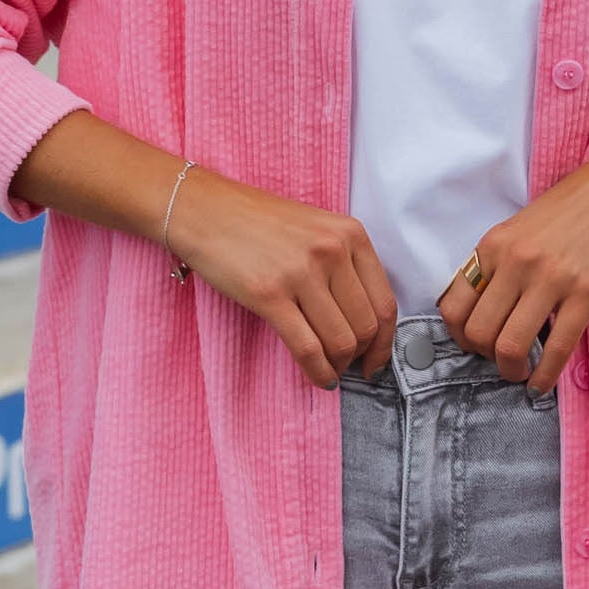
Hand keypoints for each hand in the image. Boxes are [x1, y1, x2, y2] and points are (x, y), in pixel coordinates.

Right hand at [172, 167, 397, 387]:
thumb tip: (364, 321)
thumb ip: (344, 264)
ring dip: (337, 367)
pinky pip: (307, 348)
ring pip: (340, 342)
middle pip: (365, 327)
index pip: (385, 303)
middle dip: (360, 357)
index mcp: (351, 234)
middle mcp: (332, 251)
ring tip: (329, 371)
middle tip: (349, 368)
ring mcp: (301, 272)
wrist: (203, 209)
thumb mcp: (316, 228)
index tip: (376, 359)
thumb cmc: (257, 222)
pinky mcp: (269, 295)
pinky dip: (318, 372)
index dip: (385, 342)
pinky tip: (318, 379)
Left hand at [436, 146, 588, 388]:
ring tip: (521, 373)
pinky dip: (545, 376)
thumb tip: (482, 311)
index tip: (474, 344)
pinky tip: (542, 384)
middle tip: (501, 359)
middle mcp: (516, 262)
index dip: (459, 336)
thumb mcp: (520, 227)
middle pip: (478, 333)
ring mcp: (551, 278)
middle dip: (485, 357)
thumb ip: (497, 264)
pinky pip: (556, 348)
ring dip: (511, 371)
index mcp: (493, 245)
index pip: (453, 306)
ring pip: (510, 346)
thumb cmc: (572, 208)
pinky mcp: (586, 293)